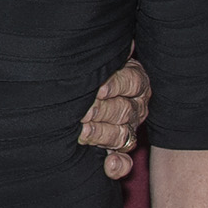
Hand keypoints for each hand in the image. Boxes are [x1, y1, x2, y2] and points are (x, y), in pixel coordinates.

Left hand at [80, 57, 149, 179]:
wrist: (72, 96)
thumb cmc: (88, 73)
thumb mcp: (102, 60)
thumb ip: (113, 54)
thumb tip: (127, 42)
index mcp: (134, 80)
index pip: (132, 81)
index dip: (116, 85)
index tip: (99, 89)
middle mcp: (134, 106)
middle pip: (125, 110)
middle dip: (103, 111)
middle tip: (84, 112)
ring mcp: (128, 129)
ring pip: (123, 135)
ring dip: (104, 135)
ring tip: (84, 133)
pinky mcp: (118, 150)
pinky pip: (123, 161)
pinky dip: (117, 165)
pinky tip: (108, 164)